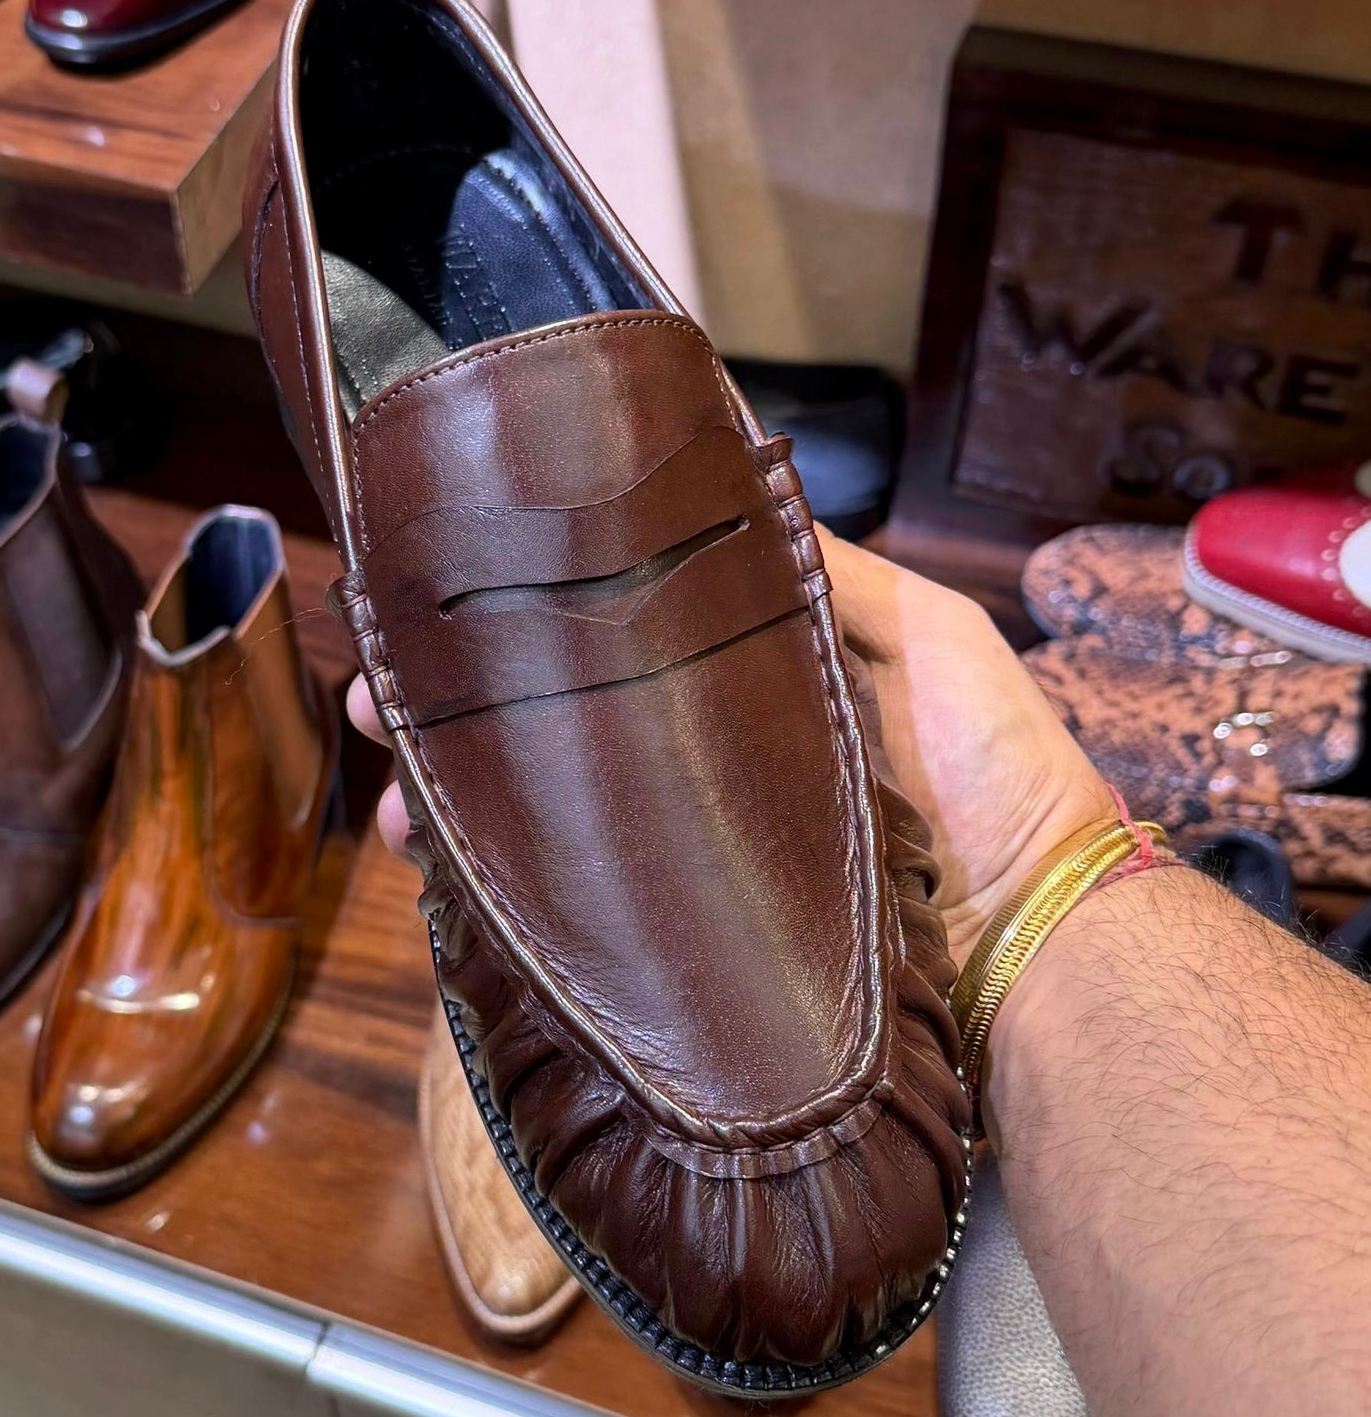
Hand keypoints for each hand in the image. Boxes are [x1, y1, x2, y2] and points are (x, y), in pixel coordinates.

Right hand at [347, 528, 1111, 965]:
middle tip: (383, 704)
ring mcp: (693, 855)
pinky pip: (590, 914)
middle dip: (463, 720)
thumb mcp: (919, 628)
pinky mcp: (695, 934)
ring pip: (553, 827)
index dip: (527, 627)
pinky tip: (451, 884)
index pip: (609, 646)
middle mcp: (702, 769)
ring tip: (402, 806)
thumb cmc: (989, 763)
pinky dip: (515, 904)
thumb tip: (722, 482)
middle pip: (560, 737)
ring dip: (466, 812)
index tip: (444, 610)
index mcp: (741, 687)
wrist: (1033, 926)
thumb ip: (820, 570)